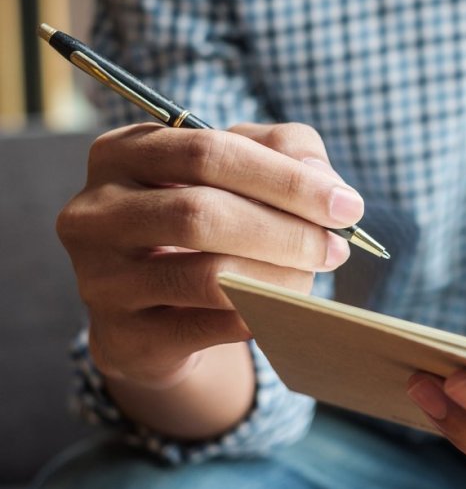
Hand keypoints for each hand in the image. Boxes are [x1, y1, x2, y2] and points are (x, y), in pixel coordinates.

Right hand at [57, 122, 362, 389]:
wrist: (156, 308)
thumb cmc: (207, 221)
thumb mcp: (241, 170)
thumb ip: (288, 153)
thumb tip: (328, 185)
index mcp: (123, 152)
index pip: (209, 152)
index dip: (286, 180)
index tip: (346, 206)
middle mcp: (96, 212)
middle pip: (203, 213)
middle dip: (287, 232)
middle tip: (336, 248)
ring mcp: (101, 279)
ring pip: (207, 276)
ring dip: (280, 278)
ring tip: (313, 277)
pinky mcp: (124, 336)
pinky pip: (209, 327)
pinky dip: (259, 316)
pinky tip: (282, 309)